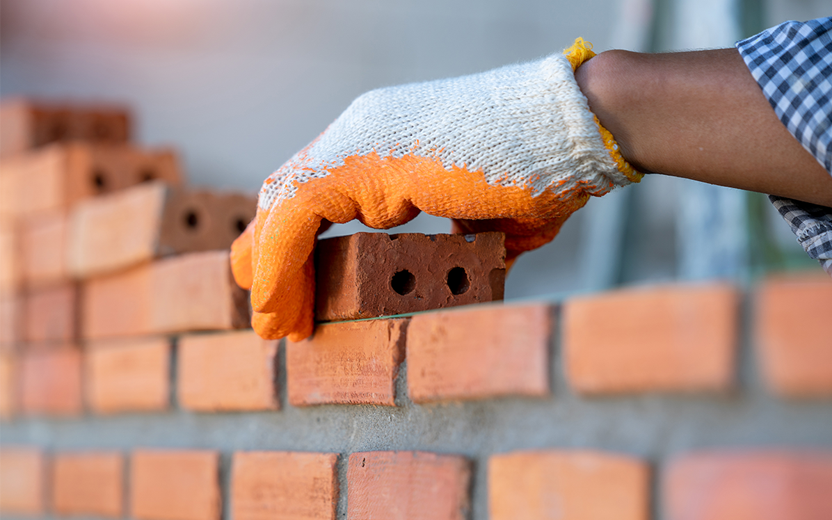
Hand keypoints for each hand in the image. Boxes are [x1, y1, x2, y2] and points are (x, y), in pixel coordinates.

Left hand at [232, 39, 640, 340]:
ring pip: (281, 207)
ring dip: (271, 272)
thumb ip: (466, 239)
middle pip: (289, 194)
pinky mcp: (360, 160)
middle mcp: (362, 134)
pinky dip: (278, 268)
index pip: (319, 190)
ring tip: (273, 325)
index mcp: (388, 142)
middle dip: (273, 256)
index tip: (298, 288)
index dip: (298, 240)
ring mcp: (358, 140)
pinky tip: (279, 310)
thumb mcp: (490, 217)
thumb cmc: (544, 171)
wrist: (573, 130)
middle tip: (271, 311)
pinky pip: (293, 218)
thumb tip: (468, 268)